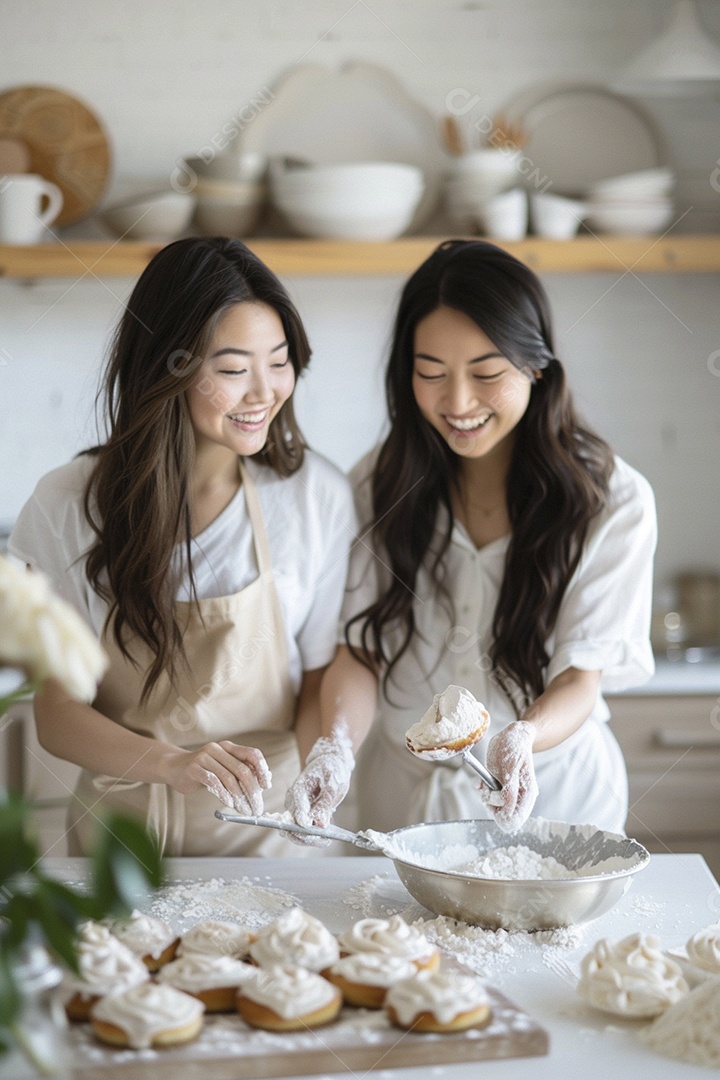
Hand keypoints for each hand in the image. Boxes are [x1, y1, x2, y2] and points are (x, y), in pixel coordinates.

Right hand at [163, 741, 271, 815]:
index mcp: (229, 747)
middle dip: (252, 791)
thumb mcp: (222, 767)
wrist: (173, 767)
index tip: (266, 786)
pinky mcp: (194, 767)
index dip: (262, 770)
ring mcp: (205, 757)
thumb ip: (238, 772)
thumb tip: (262, 784)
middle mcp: (218, 749)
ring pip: (229, 777)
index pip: (252, 754)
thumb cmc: (202, 770)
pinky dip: (223, 794)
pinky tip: (229, 803)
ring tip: (244, 809)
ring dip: (239, 797)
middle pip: (243, 769)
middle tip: (256, 807)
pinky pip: (213, 781)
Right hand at [284, 727, 354, 844]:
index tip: (317, 830)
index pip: (297, 810)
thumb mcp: (333, 783)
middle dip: (306, 836)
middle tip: (324, 840)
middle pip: (292, 825)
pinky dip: (312, 837)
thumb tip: (320, 824)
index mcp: (298, 790)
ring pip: (295, 832)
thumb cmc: (331, 770)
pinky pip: (302, 831)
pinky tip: (325, 839)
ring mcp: (296, 809)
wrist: (330, 764)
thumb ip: (325, 803)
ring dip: (309, 839)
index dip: (305, 824)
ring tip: (326, 840)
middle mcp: (293, 801)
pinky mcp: (302, 815)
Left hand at [480, 721, 537, 832]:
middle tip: (486, 788)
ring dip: (486, 796)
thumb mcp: (509, 769)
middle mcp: (520, 797)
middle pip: (503, 817)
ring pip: (495, 808)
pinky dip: (483, 790)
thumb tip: (508, 813)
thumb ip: (509, 792)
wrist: (512, 735)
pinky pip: (490, 798)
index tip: (491, 797)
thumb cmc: (512, 748)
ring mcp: (512, 794)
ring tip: (485, 782)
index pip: (513, 820)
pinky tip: (481, 781)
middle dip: (491, 804)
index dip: (498, 813)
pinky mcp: (503, 789)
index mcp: (526, 795)